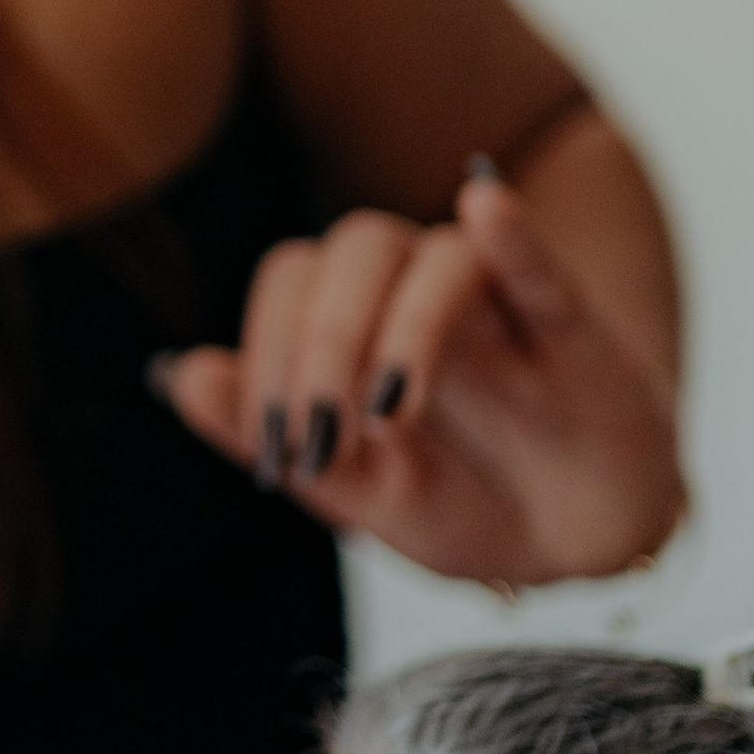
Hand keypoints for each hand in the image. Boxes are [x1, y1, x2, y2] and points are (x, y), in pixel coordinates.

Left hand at [157, 169, 685, 587]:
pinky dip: (515, 237)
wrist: (574, 549)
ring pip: (439, 260)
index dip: (267, 354)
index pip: (293, 284)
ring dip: (401, 326)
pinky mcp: (575, 335)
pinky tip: (486, 204)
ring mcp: (501, 305)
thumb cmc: (460, 500)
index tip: (278, 453)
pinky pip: (542, 271)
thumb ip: (271, 435)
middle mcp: (421, 292)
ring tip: (388, 414)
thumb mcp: (354, 490)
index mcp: (359, 319)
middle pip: (356, 252)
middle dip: (321, 344)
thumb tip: (178, 375)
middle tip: (322, 441)